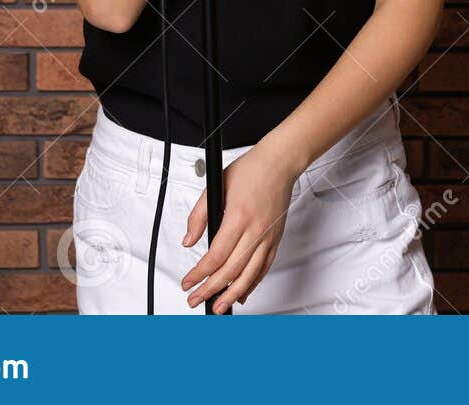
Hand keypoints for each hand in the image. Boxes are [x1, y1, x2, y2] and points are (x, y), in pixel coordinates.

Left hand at [180, 141, 299, 312]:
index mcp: (239, 217)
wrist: (280, 163)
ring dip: (232, 294)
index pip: (215, 256)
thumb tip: (188, 241)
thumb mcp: (216, 186)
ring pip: (250, 274)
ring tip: (218, 307)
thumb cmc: (251, 170)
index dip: (199, 274)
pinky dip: (252, 283)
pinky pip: (264, 267)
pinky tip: (242, 293)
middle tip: (195, 299)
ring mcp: (268, 236)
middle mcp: (256, 230)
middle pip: (231, 270)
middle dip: (211, 290)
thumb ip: (198, 216)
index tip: (188, 282)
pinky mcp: (276, 238)